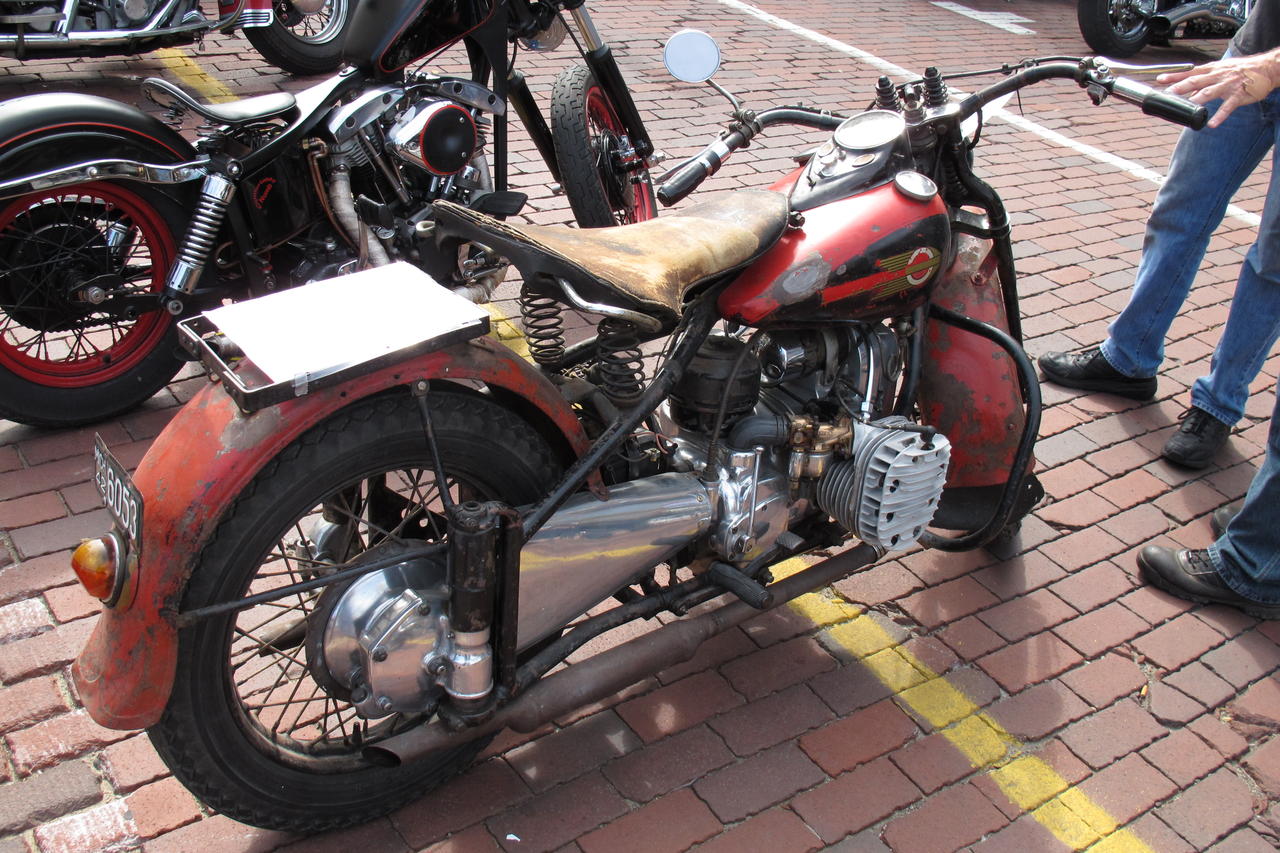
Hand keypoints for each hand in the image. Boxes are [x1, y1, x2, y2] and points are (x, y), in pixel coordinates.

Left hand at [1156, 48, 1279, 127]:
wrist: (1268, 67)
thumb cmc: (1242, 69)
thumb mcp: (1221, 70)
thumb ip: (1205, 81)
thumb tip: (1189, 92)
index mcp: (1213, 69)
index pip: (1190, 72)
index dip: (1175, 75)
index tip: (1160, 79)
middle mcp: (1218, 75)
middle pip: (1196, 81)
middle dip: (1181, 86)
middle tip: (1169, 93)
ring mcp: (1228, 85)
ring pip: (1210, 92)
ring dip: (1198, 100)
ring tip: (1188, 107)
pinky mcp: (1239, 94)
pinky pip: (1228, 106)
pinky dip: (1220, 116)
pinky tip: (1212, 124)